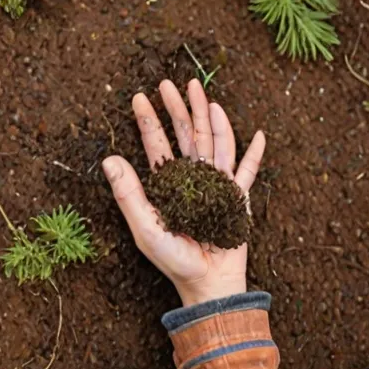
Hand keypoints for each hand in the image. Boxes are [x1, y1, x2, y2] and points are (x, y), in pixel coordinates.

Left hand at [103, 79, 264, 307]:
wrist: (209, 285)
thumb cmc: (174, 259)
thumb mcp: (145, 226)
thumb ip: (128, 193)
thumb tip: (109, 158)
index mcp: (168, 184)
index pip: (157, 144)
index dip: (149, 120)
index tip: (139, 97)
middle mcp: (192, 179)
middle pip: (186, 135)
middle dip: (179, 108)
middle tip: (170, 82)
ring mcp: (216, 185)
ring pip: (215, 143)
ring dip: (211, 118)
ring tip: (204, 93)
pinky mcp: (238, 197)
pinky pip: (248, 172)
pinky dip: (254, 154)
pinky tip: (258, 134)